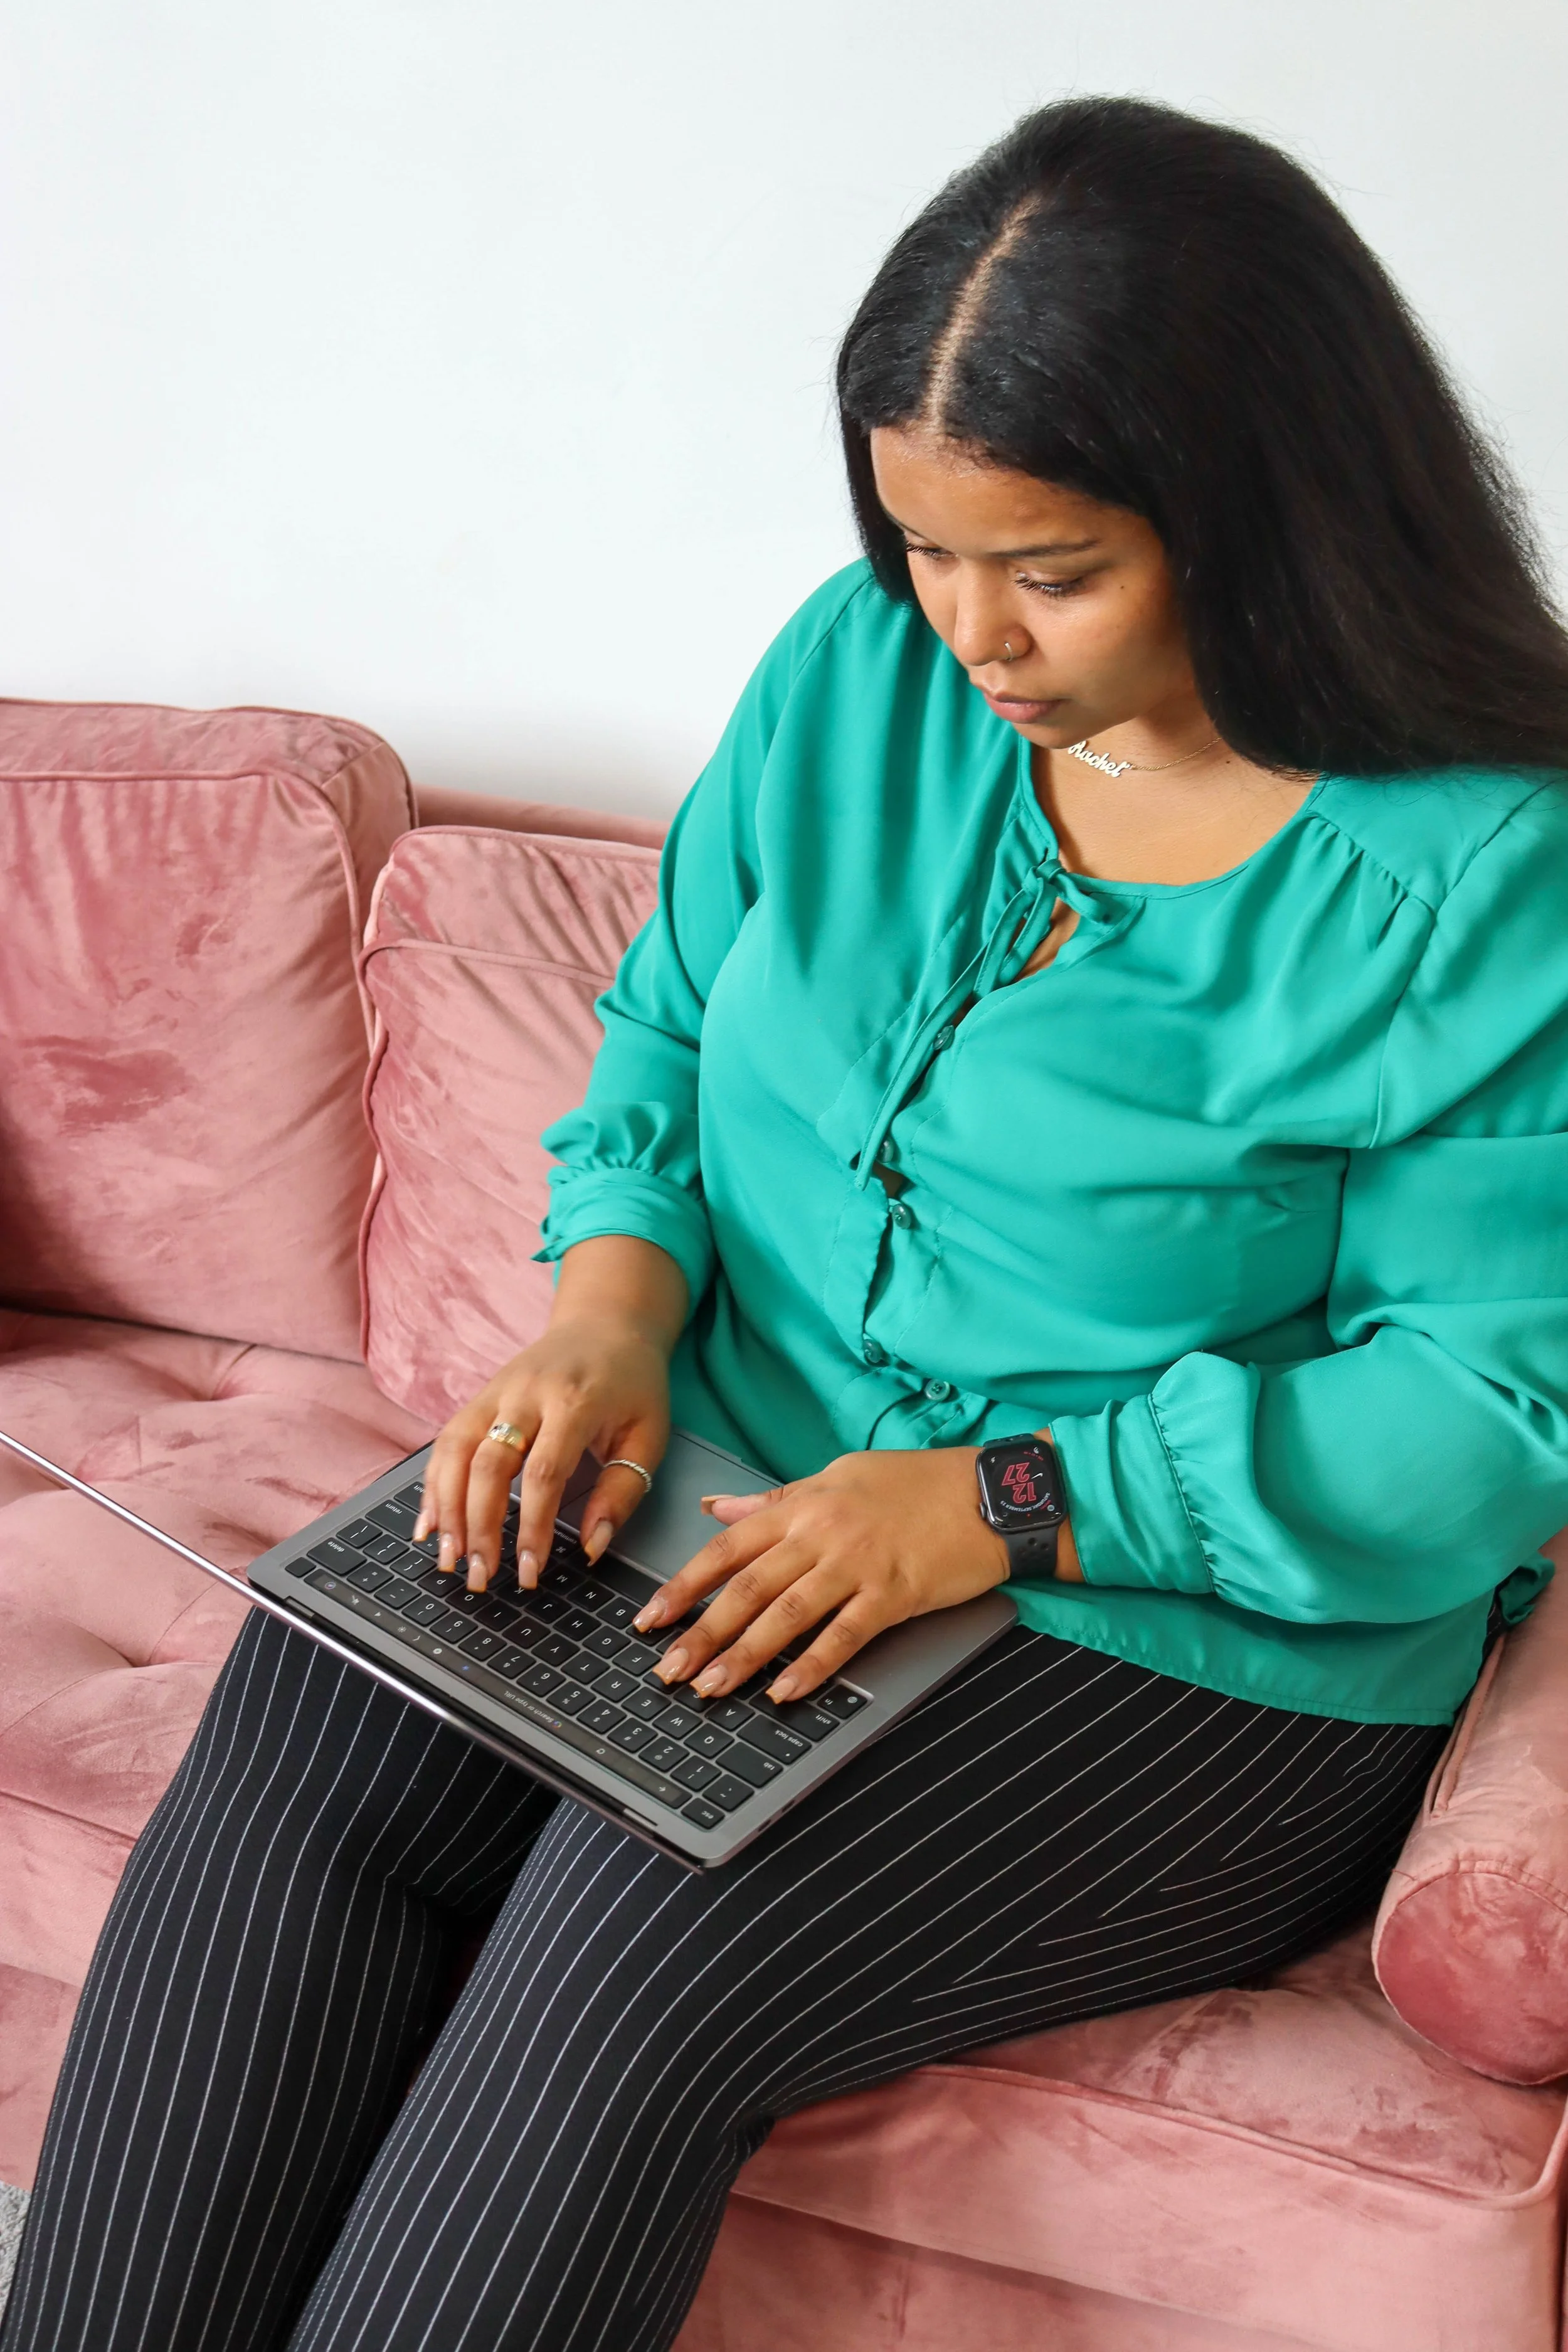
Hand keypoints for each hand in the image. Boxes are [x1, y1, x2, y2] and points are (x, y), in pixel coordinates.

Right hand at [415, 1236, 683, 1591]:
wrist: (607, 1321)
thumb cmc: (633, 1384)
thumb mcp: (648, 1435)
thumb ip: (622, 1492)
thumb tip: (592, 1547)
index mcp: (574, 1401)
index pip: (544, 1473)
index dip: (533, 1527)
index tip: (530, 1573)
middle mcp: (526, 1393)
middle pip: (488, 1464)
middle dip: (479, 1527)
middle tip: (480, 1577)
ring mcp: (496, 1391)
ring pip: (455, 1451)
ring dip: (446, 1509)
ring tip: (448, 1559)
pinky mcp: (479, 1395)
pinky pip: (446, 1441)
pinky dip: (433, 1484)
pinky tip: (430, 1524)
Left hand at [632, 1447, 1013, 1703]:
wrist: (989, 1494)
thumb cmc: (915, 1483)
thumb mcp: (837, 1476)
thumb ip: (775, 1499)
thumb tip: (717, 1506)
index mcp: (804, 1504)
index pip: (727, 1546)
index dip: (685, 1585)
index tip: (651, 1617)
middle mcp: (822, 1533)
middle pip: (747, 1588)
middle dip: (702, 1632)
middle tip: (668, 1670)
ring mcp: (857, 1564)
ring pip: (786, 1614)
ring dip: (743, 1655)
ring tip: (710, 1688)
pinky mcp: (894, 1594)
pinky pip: (843, 1636)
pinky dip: (811, 1665)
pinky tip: (784, 1691)